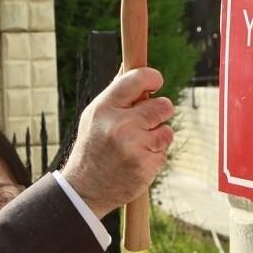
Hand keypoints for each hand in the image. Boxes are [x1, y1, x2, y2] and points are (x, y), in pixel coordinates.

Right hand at [62, 67, 173, 217]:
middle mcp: (119, 125)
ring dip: (158, 137)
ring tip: (137, 145)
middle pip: (163, 105)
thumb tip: (130, 62)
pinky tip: (136, 161)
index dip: (152, 77)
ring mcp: (133, 146)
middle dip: (161, 111)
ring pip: (167, 131)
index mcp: (104, 108)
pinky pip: (164, 153)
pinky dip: (154, 157)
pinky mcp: (145, 165)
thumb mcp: (94, 116)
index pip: (137, 79)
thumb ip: (116, 94)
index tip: (156, 82)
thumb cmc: (92, 147)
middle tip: (149, 120)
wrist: (84, 189)